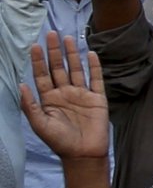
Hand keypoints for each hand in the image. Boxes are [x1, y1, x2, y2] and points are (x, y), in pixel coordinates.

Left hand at [19, 34, 107, 161]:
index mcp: (49, 99)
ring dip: (72, 55)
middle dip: (54, 52)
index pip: (42, 75)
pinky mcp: (98, 98)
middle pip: (58, 68)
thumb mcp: (40, 124)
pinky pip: (96, 79)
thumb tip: (20, 84)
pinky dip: (95, 67)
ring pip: (76, 69)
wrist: (83, 153)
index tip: (36, 46)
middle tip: (52, 34)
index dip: (39, 61)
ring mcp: (81, 94)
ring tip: (68, 39)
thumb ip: (30, 105)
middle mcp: (64, 93)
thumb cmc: (60, 141)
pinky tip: (91, 54)